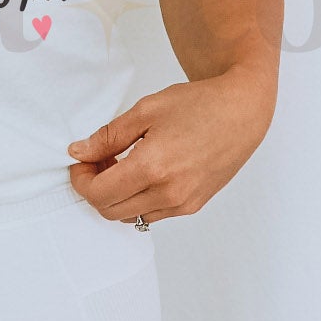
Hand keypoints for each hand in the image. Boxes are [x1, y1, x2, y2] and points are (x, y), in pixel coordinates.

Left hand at [65, 62, 274, 224]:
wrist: (241, 112)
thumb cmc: (197, 104)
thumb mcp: (146, 110)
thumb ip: (108, 136)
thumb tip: (78, 152)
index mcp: (153, 167)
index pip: (99, 194)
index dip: (81, 180)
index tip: (81, 160)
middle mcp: (168, 193)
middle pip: (110, 210)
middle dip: (95, 187)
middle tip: (99, 159)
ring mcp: (182, 203)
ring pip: (130, 216)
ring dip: (116, 196)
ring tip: (121, 164)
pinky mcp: (192, 206)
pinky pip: (152, 214)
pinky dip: (137, 199)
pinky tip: (143, 173)